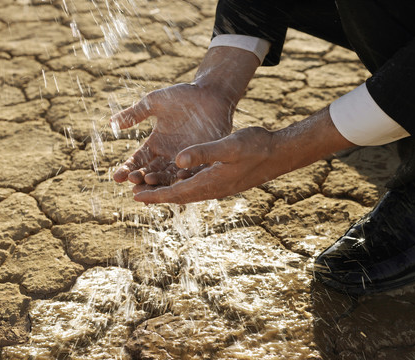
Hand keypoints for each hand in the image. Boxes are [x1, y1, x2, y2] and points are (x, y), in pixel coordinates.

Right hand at [111, 82, 233, 185]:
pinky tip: (178, 179)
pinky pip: (193, 170)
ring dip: (159, 181)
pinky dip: (185, 175)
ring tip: (149, 185)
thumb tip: (111, 122)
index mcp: (156, 144)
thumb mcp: (154, 103)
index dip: (127, 169)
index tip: (117, 177)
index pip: (138, 161)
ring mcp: (186, 158)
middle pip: (151, 172)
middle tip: (132, 183)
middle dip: (141, 179)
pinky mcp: (203, 158)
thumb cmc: (182, 95)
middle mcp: (169, 155)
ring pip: (169, 175)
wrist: (210, 92)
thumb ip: (134, 114)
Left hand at [133, 107, 354, 203]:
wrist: (279, 154)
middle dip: (157, 196)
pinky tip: (178, 181)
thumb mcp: (228, 146)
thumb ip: (203, 152)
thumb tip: (177, 160)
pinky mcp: (224, 182)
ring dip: (168, 193)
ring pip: (187, 194)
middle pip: (178, 197)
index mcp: (209, 182)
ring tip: (152, 190)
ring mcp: (219, 187)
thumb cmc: (255, 147)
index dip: (154, 195)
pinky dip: (182, 187)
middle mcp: (212, 189)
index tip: (135, 197)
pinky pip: (197, 189)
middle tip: (136, 195)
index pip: (175, 194)